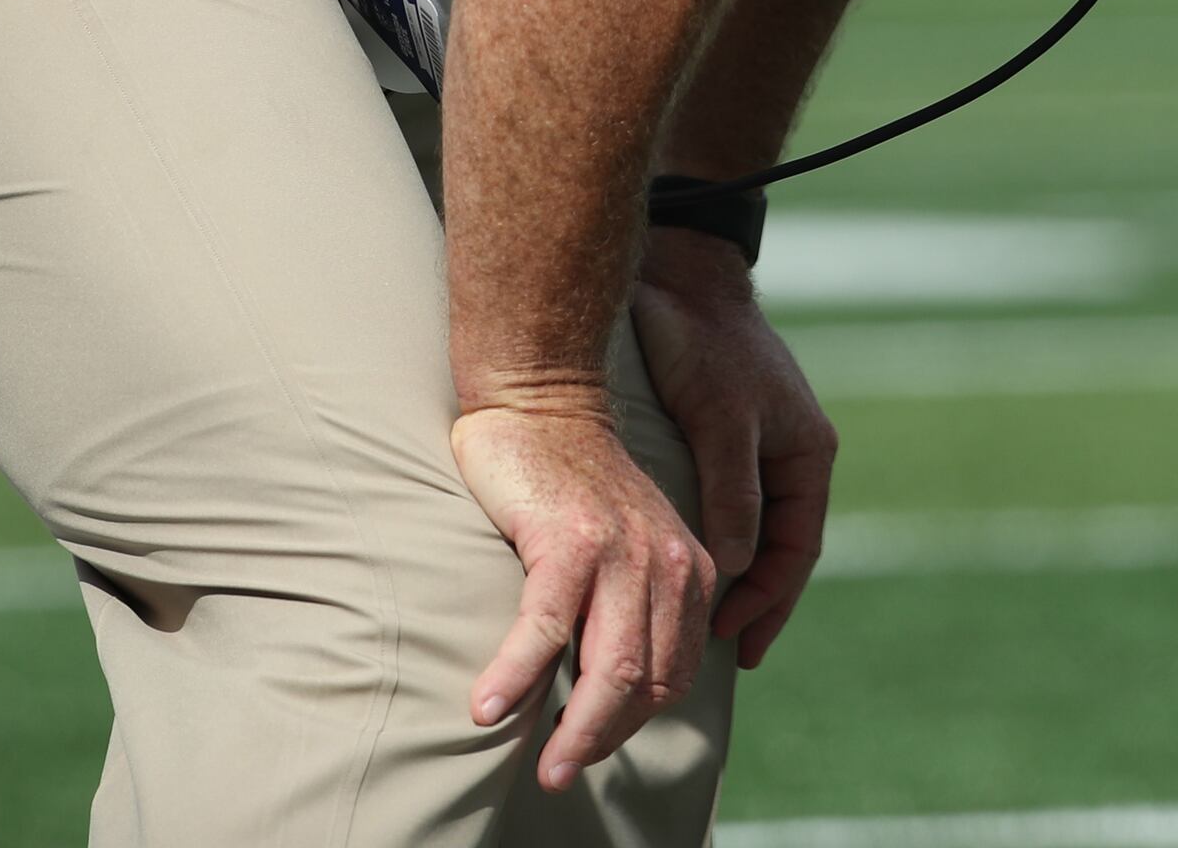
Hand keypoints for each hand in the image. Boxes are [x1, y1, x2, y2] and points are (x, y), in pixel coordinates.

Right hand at [449, 400, 716, 790]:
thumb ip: (638, 604)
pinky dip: (515, 677)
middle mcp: (669, 564)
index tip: (590, 748)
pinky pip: (545, 629)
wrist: (544, 403)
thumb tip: (615, 689)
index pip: (676, 674)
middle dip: (608, 740)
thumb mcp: (631, 546)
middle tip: (562, 774)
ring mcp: (623, 553)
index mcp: (691, 570)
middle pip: (650, 682)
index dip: (634, 723)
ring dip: (576, 730)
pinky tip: (486, 709)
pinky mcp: (570, 541)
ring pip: (611, 669)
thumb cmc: (574, 486)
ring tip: (543, 767)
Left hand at [632, 227, 837, 668]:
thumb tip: (730, 569)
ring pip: (747, 531)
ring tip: (696, 623)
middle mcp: (790, 456)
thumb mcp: (723, 421)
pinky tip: (678, 565)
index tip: (733, 644)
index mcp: (808, 454)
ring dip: (728, 576)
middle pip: (777, 549)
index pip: (797, 550)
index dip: (770, 602)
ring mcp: (757, 447)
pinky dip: (706, 541)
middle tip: (717, 652)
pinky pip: (720, 506)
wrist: (679, 278)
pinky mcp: (719, 437)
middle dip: (752, 601)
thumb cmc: (706, 345)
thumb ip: (731, 493)